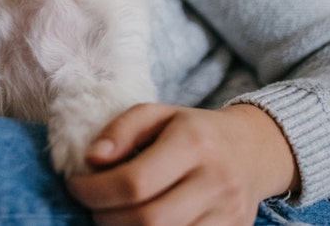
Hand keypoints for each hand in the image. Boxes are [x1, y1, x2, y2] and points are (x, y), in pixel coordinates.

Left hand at [66, 103, 299, 225]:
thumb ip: (121, 130)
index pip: (135, 182)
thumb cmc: (194, 130)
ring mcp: (228, 214)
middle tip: (92, 205)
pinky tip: (137, 224)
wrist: (254, 149)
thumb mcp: (157, 114)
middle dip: (106, 217)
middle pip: (148, 219)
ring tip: (113, 215)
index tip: (76, 186)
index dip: (95, 191)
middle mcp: (216, 181)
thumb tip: (92, 159)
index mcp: (194, 143)